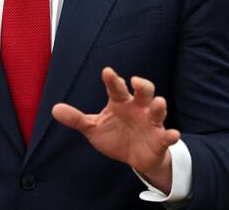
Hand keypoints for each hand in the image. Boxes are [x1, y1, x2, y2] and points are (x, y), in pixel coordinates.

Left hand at [51, 67, 179, 192]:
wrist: (136, 158)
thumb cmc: (116, 136)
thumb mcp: (93, 128)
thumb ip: (76, 119)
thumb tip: (53, 109)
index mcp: (121, 103)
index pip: (116, 88)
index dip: (112, 80)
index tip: (107, 71)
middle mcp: (138, 109)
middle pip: (143, 91)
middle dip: (142, 85)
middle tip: (136, 80)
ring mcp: (151, 123)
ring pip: (157, 110)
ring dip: (159, 106)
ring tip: (158, 102)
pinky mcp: (160, 139)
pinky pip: (167, 136)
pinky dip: (171, 135)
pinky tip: (174, 134)